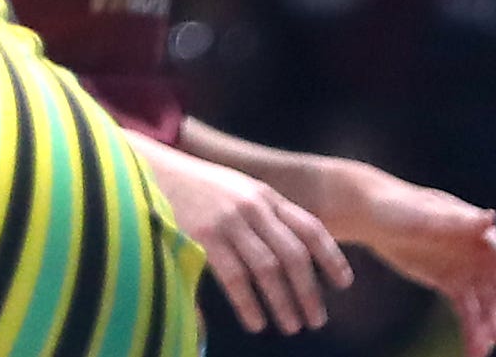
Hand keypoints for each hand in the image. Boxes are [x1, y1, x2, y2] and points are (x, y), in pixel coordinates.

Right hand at [145, 143, 351, 335]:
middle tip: (317, 320)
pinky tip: (256, 322)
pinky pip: (234, 277)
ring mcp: (228, 220)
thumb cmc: (196, 187)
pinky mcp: (203, 235)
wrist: (151, 168)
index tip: (344, 284)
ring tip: (291, 327)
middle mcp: (252, 206)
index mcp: (264, 195)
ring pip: (268, 269)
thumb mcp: (236, 190)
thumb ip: (263, 214)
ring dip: (283, 302)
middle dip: (309, 291)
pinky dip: (248, 303)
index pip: (310, 227)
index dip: (332, 257)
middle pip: (294, 255)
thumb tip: (292, 254)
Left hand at [327, 169, 495, 355]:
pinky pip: (466, 310)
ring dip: (485, 328)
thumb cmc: (394, 206)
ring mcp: (463, 267)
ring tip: (480, 353)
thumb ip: (457, 221)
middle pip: (494, 285)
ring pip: (481, 303)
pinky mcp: (449, 282)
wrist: (368, 214)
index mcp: (473, 229)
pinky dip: (471, 329)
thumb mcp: (424, 215)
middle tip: (495, 337)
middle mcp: (474, 250)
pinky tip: (472, 350)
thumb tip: (492, 217)